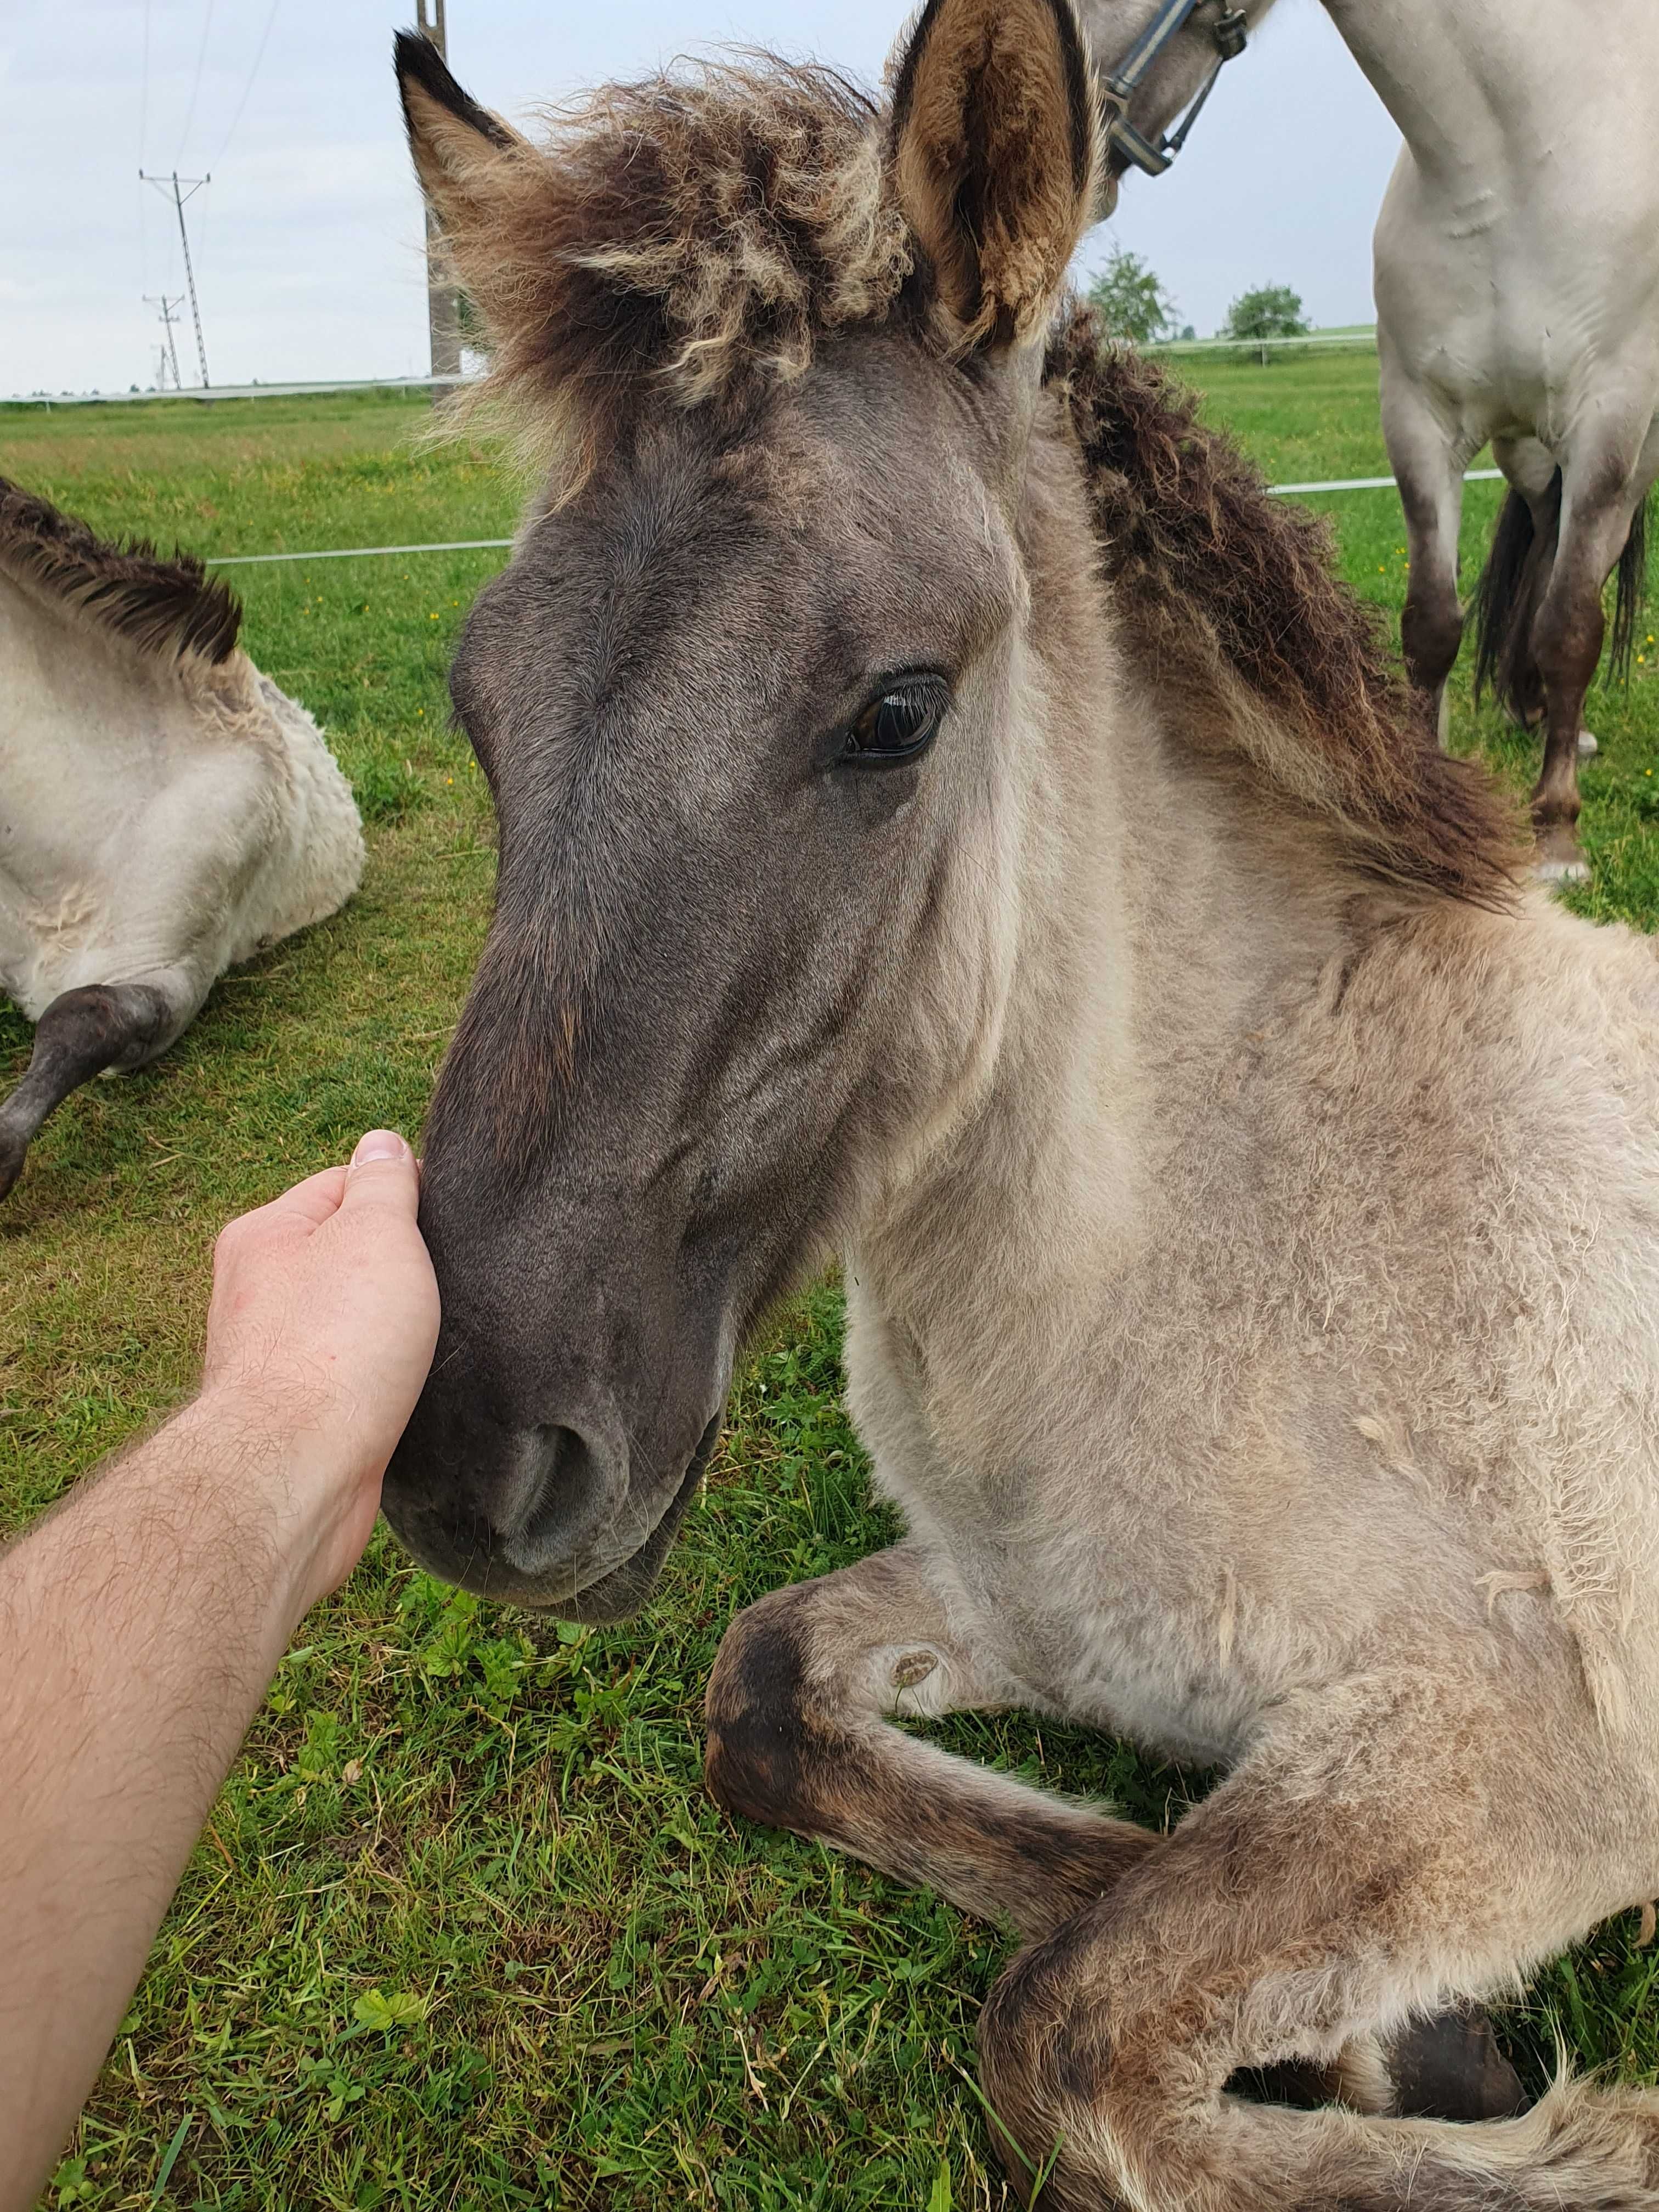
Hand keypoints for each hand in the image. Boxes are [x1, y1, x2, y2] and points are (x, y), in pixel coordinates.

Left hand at [196, 1131, 440, 1611]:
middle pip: (348, 1253)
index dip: (402, 1196)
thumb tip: (383, 1145)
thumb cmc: (336, 1345)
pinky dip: (384, 1378)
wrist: (296, 1470)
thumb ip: (384, 1184)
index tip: (447, 1222)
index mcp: (265, 1234)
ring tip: (434, 1339)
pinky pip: (353, 1374)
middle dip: (400, 1267)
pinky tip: (412, 1387)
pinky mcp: (297, 1412)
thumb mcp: (375, 1235)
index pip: (344, 1184)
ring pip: (353, 1318)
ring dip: (395, 1329)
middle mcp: (256, 1290)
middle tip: (447, 1282)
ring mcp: (274, 1354)